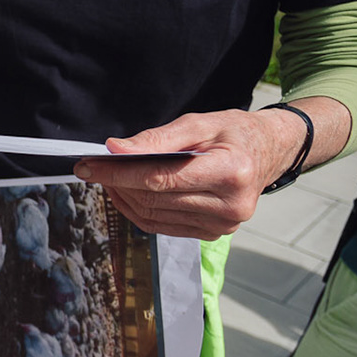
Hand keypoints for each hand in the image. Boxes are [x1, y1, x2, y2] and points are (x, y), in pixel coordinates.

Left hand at [75, 108, 306, 238]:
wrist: (270, 152)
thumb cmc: (235, 133)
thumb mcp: (200, 123)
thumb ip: (157, 139)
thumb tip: (115, 149)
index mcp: (231, 172)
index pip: (160, 179)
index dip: (119, 173)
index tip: (87, 165)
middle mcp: (230, 205)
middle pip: (154, 199)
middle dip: (116, 182)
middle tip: (92, 166)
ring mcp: (223, 225)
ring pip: (153, 216)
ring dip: (123, 197)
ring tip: (108, 176)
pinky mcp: (213, 234)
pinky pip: (162, 226)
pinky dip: (138, 210)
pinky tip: (126, 192)